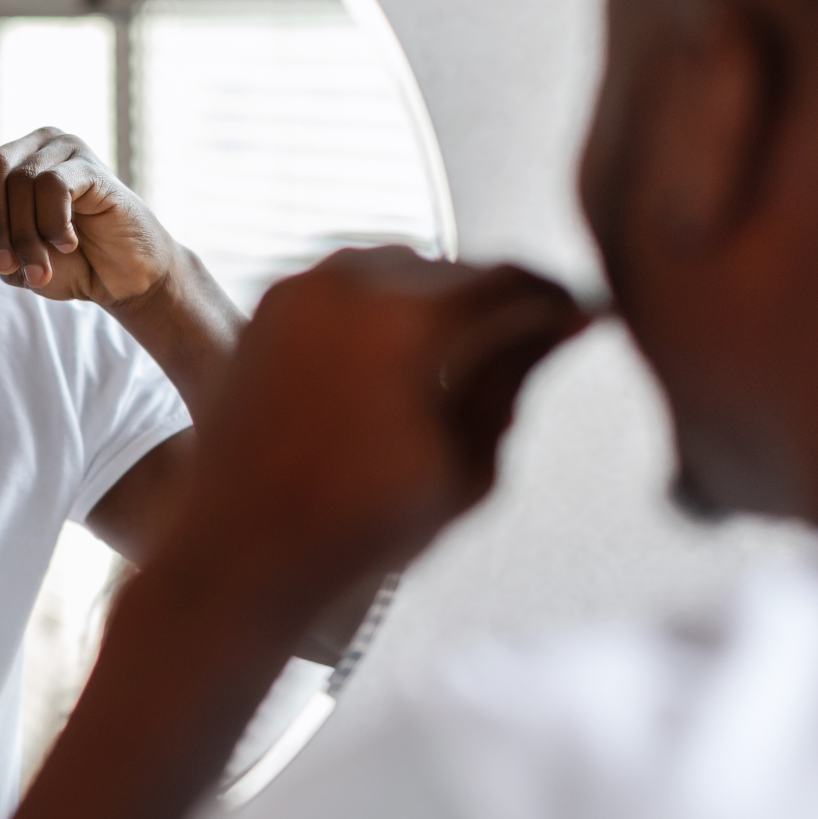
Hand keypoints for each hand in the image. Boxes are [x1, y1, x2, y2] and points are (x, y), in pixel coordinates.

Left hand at [0, 128, 177, 306]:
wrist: (119, 280)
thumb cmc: (67, 265)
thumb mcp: (12, 254)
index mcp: (9, 166)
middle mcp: (34, 149)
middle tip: (6, 265)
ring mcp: (64, 151)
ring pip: (22, 182)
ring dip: (25, 235)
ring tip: (40, 268)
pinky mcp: (90, 165)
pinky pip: (53, 186)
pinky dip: (53, 223)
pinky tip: (67, 244)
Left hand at [167, 247, 588, 621]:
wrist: (239, 550)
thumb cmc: (358, 527)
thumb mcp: (467, 466)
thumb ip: (514, 382)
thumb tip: (559, 327)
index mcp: (408, 323)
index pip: (510, 282)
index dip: (554, 301)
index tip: (579, 321)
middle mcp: (349, 286)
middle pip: (455, 269)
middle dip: (497, 300)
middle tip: (532, 339)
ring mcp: (300, 291)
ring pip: (399, 268)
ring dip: (439, 298)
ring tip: (465, 353)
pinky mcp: (268, 308)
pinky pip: (347, 284)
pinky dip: (383, 306)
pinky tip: (400, 356)